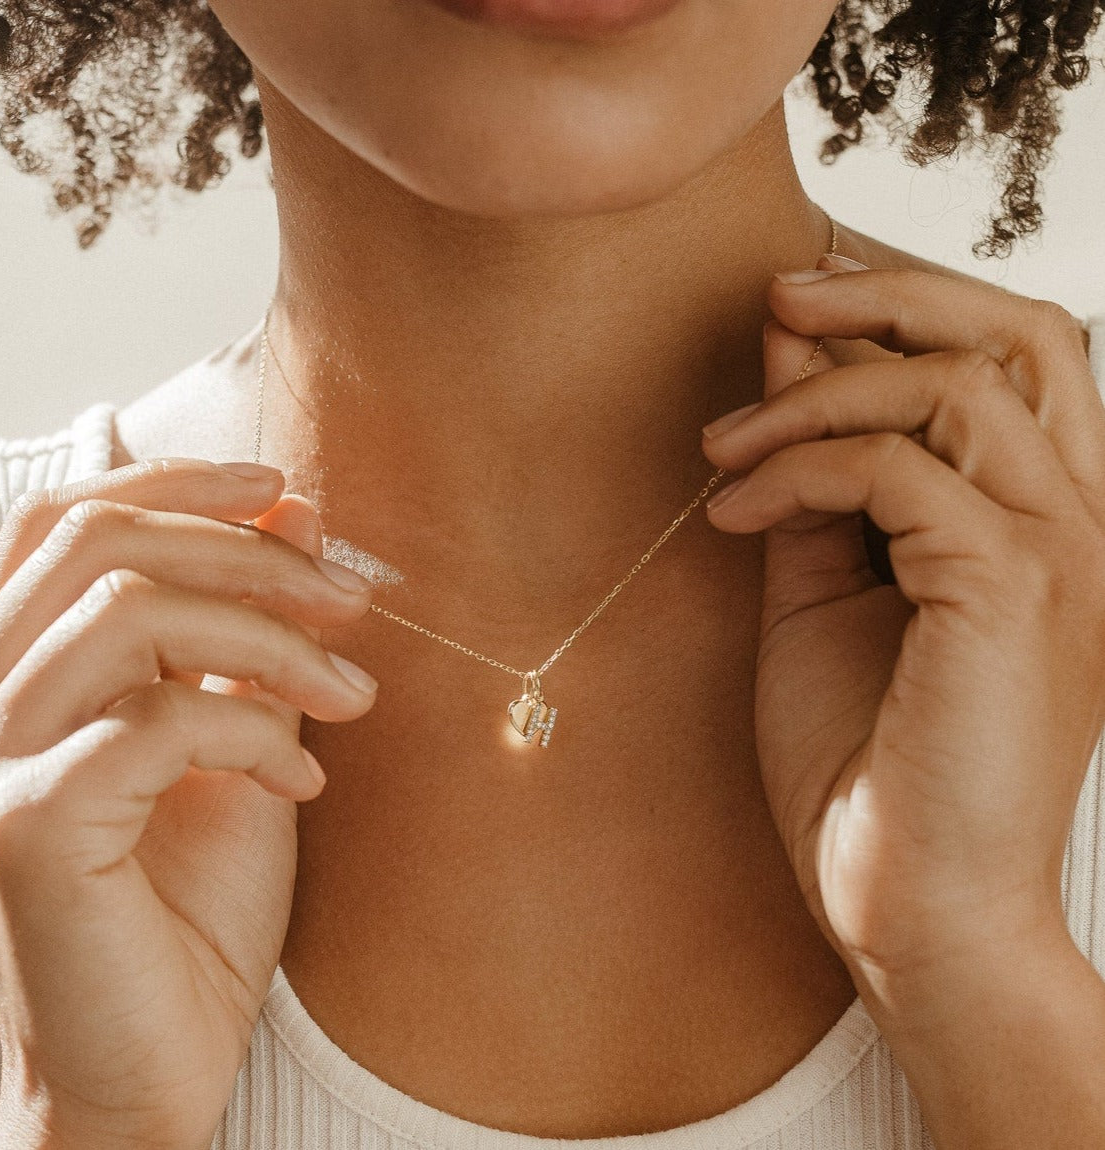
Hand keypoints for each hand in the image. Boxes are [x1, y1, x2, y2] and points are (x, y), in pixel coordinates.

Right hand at [0, 459, 376, 1148]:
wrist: (153, 1063)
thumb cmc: (190, 907)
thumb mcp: (238, 739)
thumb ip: (250, 632)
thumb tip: (295, 511)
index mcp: (20, 668)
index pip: (71, 520)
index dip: (176, 482)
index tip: (283, 488)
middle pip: (103, 544)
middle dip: (249, 554)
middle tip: (350, 600)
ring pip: (130, 614)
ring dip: (272, 640)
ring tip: (353, 694)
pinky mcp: (26, 824)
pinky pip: (157, 722)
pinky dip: (258, 732)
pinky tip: (303, 782)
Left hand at [700, 257, 1104, 982]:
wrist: (907, 906)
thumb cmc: (866, 764)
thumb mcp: (823, 595)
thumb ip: (815, 477)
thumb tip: (787, 363)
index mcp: (1046, 522)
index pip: (1016, 356)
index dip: (910, 303)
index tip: (795, 305)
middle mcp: (1080, 524)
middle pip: (1024, 332)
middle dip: (892, 291)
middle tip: (778, 296)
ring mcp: (1063, 555)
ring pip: (960, 384)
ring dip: (816, 395)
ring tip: (722, 452)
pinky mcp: (1012, 593)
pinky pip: (900, 471)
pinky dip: (801, 470)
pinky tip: (733, 514)